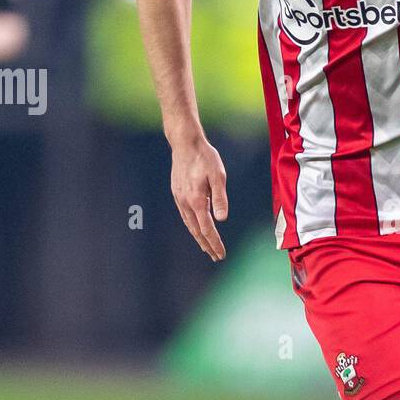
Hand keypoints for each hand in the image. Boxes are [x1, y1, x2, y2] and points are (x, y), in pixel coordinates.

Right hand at [169, 133, 227, 260]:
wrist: (185, 143)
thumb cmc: (205, 157)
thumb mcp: (218, 175)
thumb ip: (220, 198)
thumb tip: (222, 219)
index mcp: (196, 200)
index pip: (207, 229)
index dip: (215, 243)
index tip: (221, 254)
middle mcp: (185, 202)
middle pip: (197, 230)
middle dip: (207, 245)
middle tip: (216, 257)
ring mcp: (179, 198)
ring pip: (189, 224)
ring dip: (199, 237)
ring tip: (206, 247)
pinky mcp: (177, 193)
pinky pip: (185, 215)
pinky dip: (192, 226)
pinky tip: (196, 227)